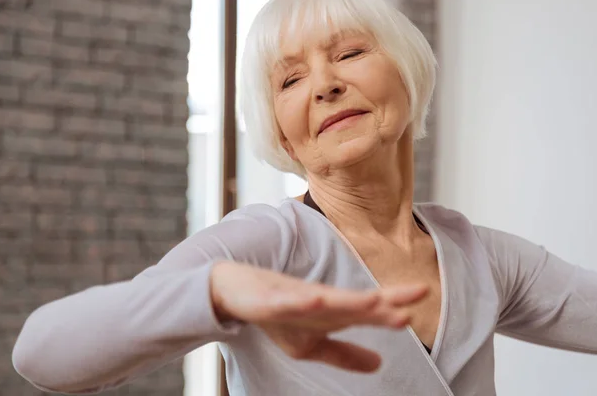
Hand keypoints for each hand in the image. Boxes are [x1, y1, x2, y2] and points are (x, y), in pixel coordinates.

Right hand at [210, 261, 427, 372]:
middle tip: (419, 292)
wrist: (233, 294)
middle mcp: (317, 301)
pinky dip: (300, 300)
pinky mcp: (269, 298)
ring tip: (376, 301)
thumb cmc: (277, 316)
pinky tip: (316, 299)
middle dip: (384, 299)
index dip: (393, 308)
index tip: (424, 301)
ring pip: (326, 299)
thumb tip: (380, 365)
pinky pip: (286, 300)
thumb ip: (344, 354)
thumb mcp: (311, 344)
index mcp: (329, 313)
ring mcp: (294, 297)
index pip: (367, 311)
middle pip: (355, 300)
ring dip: (350, 300)